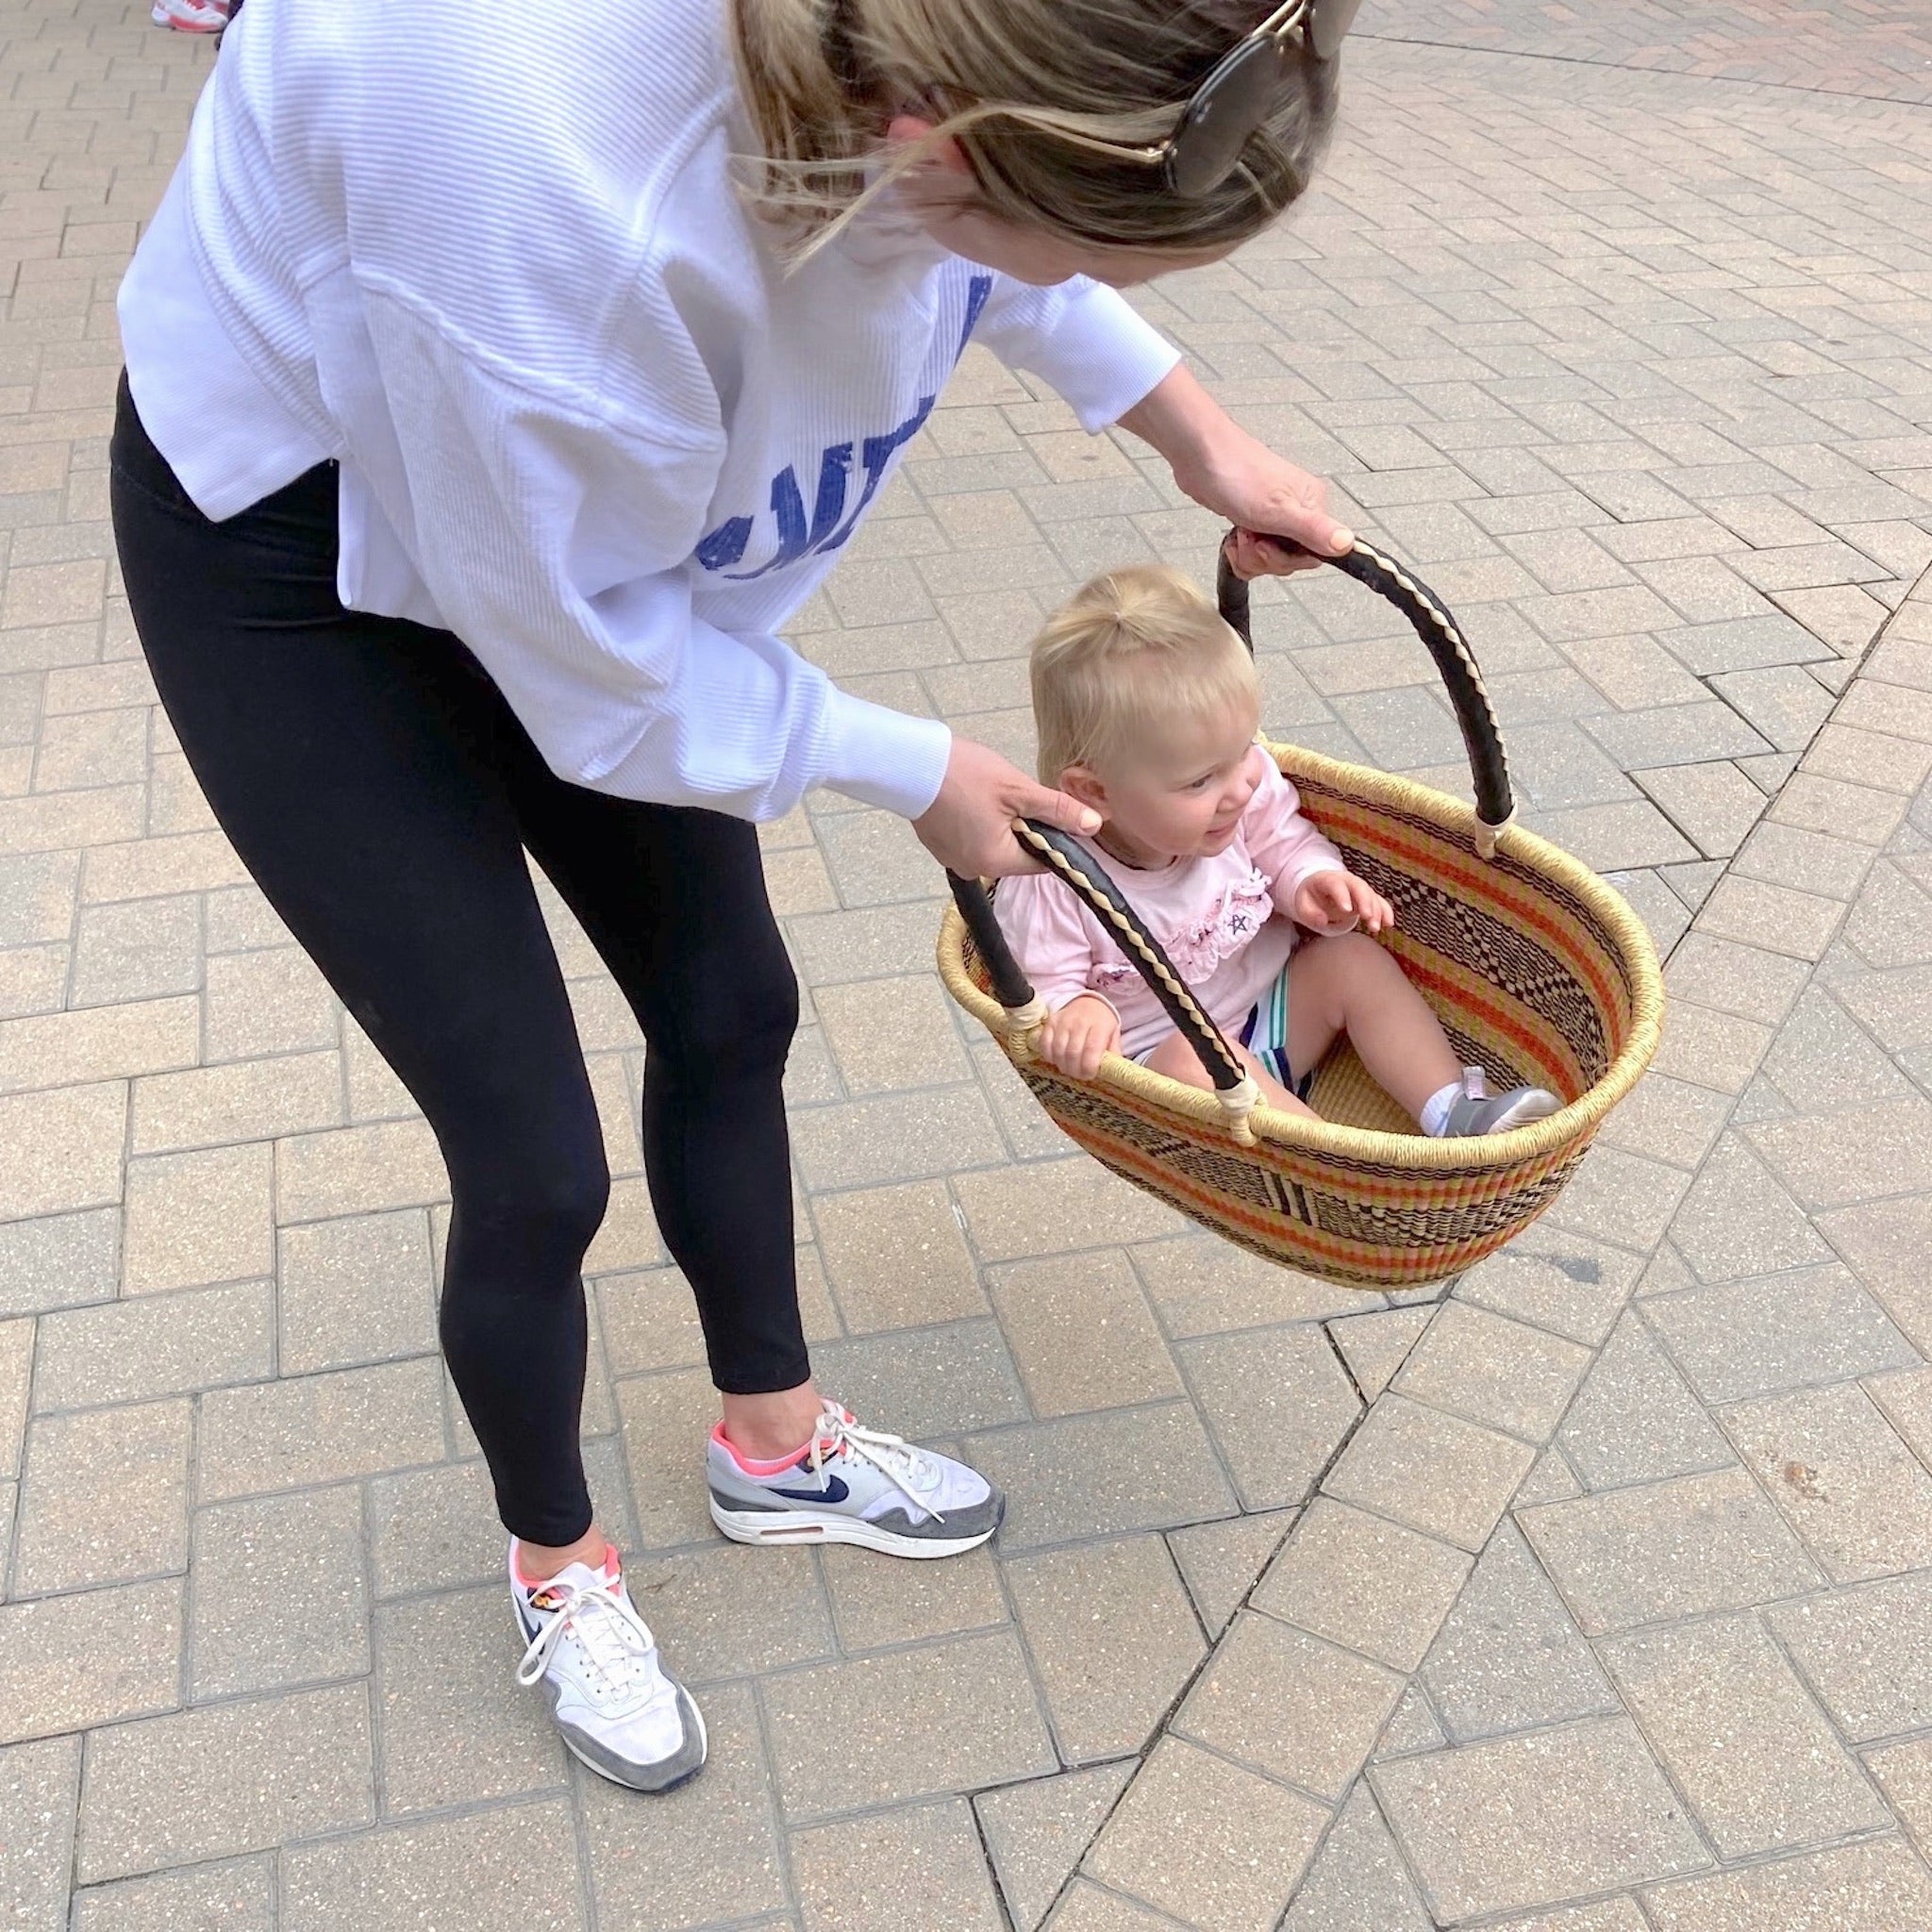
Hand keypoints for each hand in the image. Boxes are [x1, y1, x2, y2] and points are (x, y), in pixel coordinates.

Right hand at [913, 736, 1100, 878]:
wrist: (911, 763)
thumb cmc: (965, 775)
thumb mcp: (1019, 790)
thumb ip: (1058, 811)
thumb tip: (1094, 825)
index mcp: (996, 862)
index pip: (1041, 862)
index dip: (1050, 836)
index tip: (1045, 810)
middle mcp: (973, 868)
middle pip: (1017, 854)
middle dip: (1022, 827)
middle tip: (1011, 795)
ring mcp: (953, 858)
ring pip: (994, 845)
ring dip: (1000, 823)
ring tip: (988, 794)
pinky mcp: (939, 846)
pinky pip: (971, 839)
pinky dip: (976, 822)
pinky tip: (970, 799)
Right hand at [1036, 994, 1121, 1079]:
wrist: (1088, 1002)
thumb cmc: (1101, 1023)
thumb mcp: (1113, 1035)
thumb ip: (1113, 1053)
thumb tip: (1109, 1072)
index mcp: (1100, 1026)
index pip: (1091, 1049)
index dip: (1088, 1068)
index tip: (1089, 1075)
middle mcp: (1081, 1022)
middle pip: (1073, 1053)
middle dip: (1075, 1070)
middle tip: (1078, 1075)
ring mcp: (1063, 1021)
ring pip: (1058, 1050)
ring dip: (1062, 1065)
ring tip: (1069, 1069)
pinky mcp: (1051, 1022)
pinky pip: (1044, 1043)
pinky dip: (1049, 1056)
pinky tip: (1057, 1059)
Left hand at [1118, 366, 1351, 578]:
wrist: (1200, 457)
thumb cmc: (1238, 475)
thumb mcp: (1279, 510)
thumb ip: (1315, 530)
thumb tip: (1348, 543)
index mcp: (1313, 505)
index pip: (1317, 553)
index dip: (1289, 559)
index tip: (1269, 547)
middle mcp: (1299, 511)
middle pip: (1292, 560)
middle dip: (1266, 559)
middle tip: (1251, 539)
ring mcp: (1275, 517)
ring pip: (1271, 559)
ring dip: (1250, 556)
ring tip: (1239, 535)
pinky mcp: (1253, 521)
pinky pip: (1254, 553)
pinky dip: (1241, 553)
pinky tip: (1232, 539)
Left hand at [1294, 869, 1393, 935]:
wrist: (1320, 886)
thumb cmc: (1311, 896)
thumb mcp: (1303, 904)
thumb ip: (1310, 913)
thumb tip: (1322, 921)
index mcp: (1328, 880)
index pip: (1337, 885)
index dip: (1343, 896)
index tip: (1347, 910)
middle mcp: (1347, 881)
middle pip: (1359, 887)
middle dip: (1365, 902)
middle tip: (1367, 918)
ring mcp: (1359, 888)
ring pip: (1371, 895)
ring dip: (1376, 911)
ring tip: (1374, 927)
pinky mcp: (1367, 897)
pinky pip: (1379, 901)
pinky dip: (1385, 911)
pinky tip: (1388, 923)